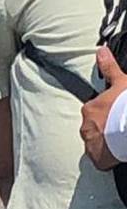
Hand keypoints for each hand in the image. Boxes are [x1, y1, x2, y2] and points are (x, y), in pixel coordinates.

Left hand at [81, 46, 126, 170]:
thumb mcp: (122, 82)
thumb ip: (109, 67)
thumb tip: (100, 50)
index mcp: (90, 108)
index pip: (97, 110)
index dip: (109, 112)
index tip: (119, 113)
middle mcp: (85, 127)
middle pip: (95, 127)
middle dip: (106, 127)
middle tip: (121, 126)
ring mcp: (91, 144)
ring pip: (97, 142)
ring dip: (106, 141)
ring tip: (121, 139)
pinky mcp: (97, 159)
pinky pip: (100, 159)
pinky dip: (107, 156)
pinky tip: (117, 152)